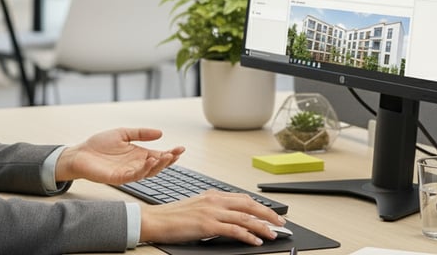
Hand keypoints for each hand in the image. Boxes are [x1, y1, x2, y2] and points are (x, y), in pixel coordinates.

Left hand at [55, 128, 184, 183]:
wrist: (80, 153)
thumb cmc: (99, 145)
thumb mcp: (123, 133)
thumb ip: (141, 133)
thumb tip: (160, 132)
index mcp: (138, 155)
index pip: (158, 155)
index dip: (170, 153)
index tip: (181, 148)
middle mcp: (135, 165)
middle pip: (157, 165)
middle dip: (169, 160)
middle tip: (178, 152)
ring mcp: (128, 172)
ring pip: (148, 172)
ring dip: (159, 165)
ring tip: (167, 156)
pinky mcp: (119, 178)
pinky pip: (135, 175)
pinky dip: (144, 169)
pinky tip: (150, 161)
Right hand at [139, 190, 286, 245]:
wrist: (156, 220)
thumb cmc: (172, 216)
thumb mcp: (197, 207)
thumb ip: (213, 209)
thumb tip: (229, 218)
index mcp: (213, 195)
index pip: (243, 198)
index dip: (260, 206)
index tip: (271, 214)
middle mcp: (214, 200)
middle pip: (249, 205)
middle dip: (268, 215)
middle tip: (280, 223)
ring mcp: (212, 212)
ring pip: (245, 217)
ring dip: (262, 226)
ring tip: (273, 234)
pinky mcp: (208, 225)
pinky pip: (234, 229)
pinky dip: (248, 236)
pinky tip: (255, 241)